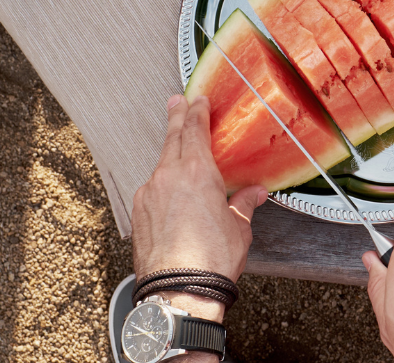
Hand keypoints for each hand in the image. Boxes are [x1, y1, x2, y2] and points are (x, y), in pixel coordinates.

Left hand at [131, 94, 265, 318]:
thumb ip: (244, 204)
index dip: (196, 111)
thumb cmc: (210, 261)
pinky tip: (171, 194)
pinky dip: (162, 184)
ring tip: (179, 153)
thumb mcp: (239, 228)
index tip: (197, 100)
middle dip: (176, 117)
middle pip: (172, 138)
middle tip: (176, 101)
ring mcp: (149, 195)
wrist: (178, 294)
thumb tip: (254, 195)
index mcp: (197, 172)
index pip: (195, 129)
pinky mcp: (138, 215)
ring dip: (170, 154)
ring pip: (160, 165)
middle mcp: (168, 177)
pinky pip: (152, 190)